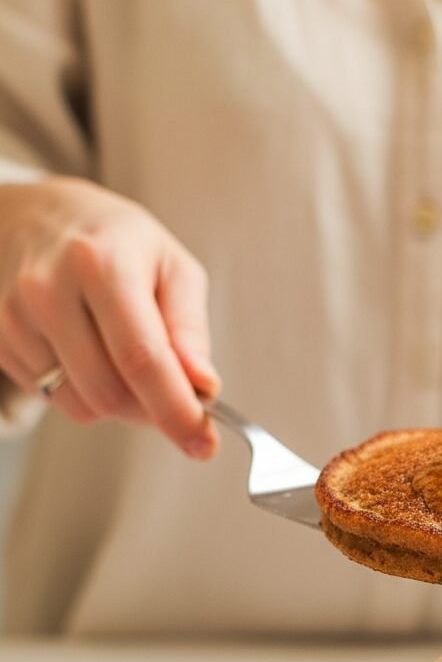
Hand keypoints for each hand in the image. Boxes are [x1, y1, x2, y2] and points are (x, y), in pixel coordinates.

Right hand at [0, 176, 219, 456]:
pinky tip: (86, 349)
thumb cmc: (118, 242)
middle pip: (109, 393)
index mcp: (102, 263)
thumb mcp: (172, 267)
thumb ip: (190, 330)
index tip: (203, 444)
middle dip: (150, 408)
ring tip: (123, 355)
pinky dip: (83, 389)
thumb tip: (203, 387)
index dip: (175, 410)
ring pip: (80, 405)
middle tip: (171, 391)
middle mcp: (48, 289)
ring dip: (116, 401)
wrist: (36, 217)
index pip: (141, 358)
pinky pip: (53, 398)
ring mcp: (14, 317)